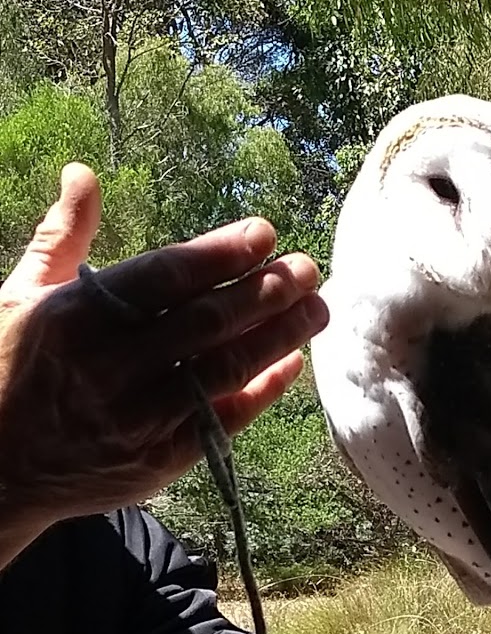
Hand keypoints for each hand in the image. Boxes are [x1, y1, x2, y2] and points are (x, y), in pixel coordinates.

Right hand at [0, 164, 327, 555]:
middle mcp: (110, 367)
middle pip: (206, 322)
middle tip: (308, 268)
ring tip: (316, 308)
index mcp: (76, 318)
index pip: (165, 277)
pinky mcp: (158, 461)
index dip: (220, 253)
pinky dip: (261, 392)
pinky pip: (222, 421)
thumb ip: (61, 236)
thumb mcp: (19, 297)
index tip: (265, 232)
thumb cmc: (6, 369)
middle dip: (265, 291)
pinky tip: (291, 363)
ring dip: (278, 337)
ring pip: (224, 370)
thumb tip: (83, 172)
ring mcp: (137, 419)